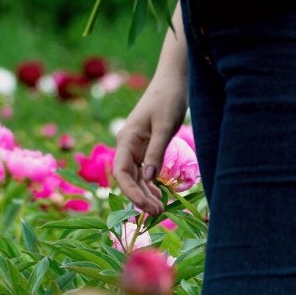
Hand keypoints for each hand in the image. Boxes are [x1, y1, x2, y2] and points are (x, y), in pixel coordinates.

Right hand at [111, 72, 188, 218]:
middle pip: (128, 178)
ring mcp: (136, 146)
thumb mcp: (164, 126)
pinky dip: (150, 184)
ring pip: (136, 177)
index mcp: (127, 139)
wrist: (173, 81)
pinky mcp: (146, 146)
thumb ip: (156, 151)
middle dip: (140, 197)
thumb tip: (150, 179)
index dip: (131, 192)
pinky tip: (159, 195)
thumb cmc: (167, 99)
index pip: (122, 173)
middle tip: (159, 213)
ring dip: (145, 193)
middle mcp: (127, 145)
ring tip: (160, 209)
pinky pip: (144, 170)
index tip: (147, 207)